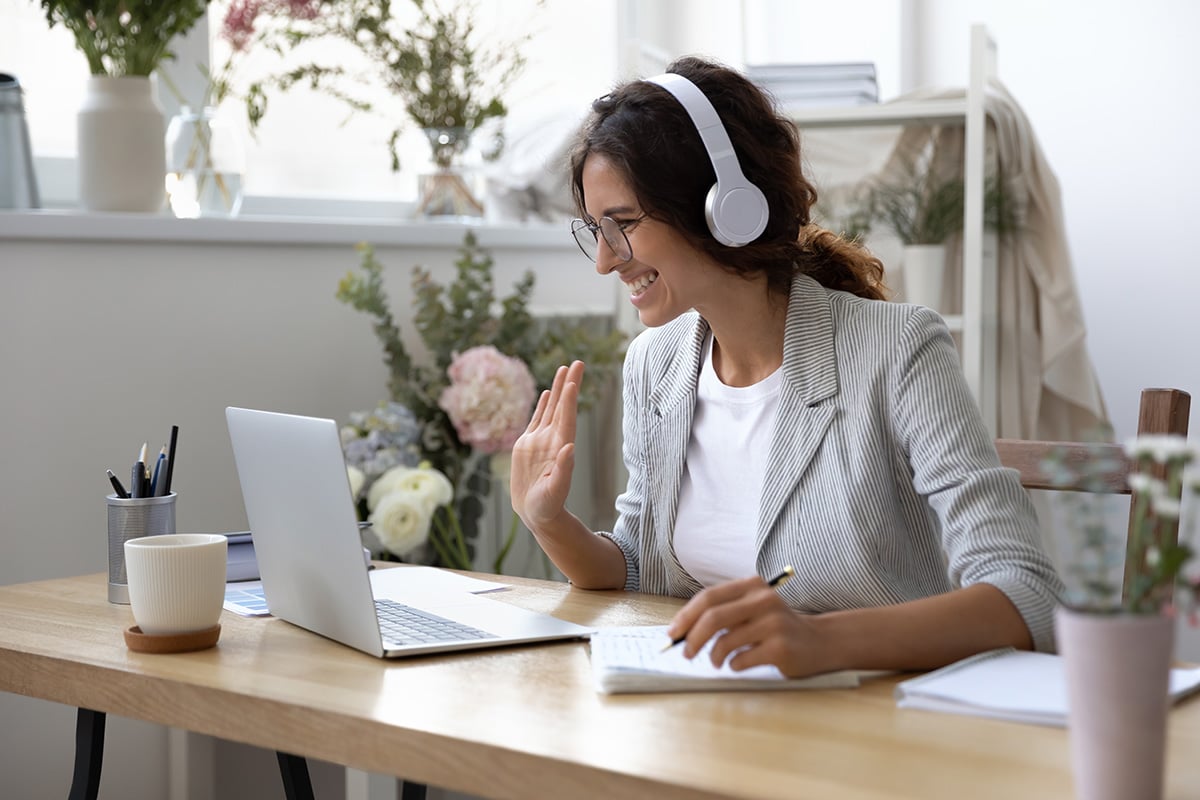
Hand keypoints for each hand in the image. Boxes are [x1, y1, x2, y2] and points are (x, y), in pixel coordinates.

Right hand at [510, 361, 584, 533]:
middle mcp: (553, 440)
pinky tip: (549, 392)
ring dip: (559, 389)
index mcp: (561, 448)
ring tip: (564, 368)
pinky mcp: (528, 445)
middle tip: (577, 362)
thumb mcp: (555, 491)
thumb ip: (563, 470)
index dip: (570, 400)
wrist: (537, 514)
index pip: (567, 419)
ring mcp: (541, 441)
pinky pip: (538, 419)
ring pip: (551, 408)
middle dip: (569, 384)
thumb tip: (569, 448)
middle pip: (563, 407)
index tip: (573, 381)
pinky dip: (544, 405)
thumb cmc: (548, 506)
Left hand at [666, 575, 836, 677]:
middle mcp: (763, 600)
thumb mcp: (752, 609)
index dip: (686, 616)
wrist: (820, 642)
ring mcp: (774, 623)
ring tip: (717, 661)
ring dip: (714, 656)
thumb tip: (682, 631)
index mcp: (752, 586)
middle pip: (713, 618)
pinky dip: (733, 666)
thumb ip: (724, 613)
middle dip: (692, 638)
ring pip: (725, 641)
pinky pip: (741, 660)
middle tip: (686, 653)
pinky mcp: (780, 648)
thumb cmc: (776, 628)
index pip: (709, 597)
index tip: (673, 633)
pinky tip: (739, 664)